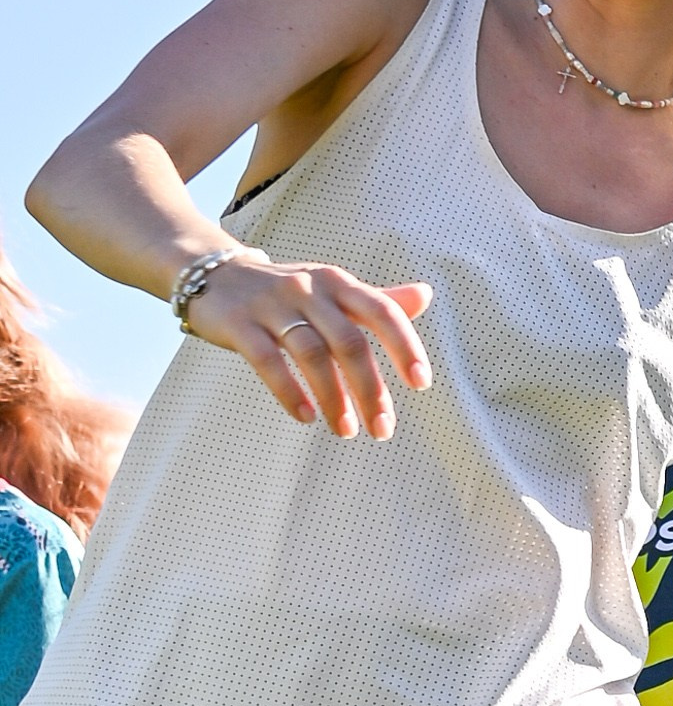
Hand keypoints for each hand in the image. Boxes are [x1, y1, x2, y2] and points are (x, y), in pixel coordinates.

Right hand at [185, 252, 430, 439]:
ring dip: (333, 398)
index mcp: (337, 283)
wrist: (214, 274)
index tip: (421, 384)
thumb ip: (377, 301)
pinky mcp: (239, 324)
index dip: (405, 346)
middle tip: (382, 429)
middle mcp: (309, 289)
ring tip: (346, 431)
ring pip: (311, 354)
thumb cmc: (287, 293)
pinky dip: (289, 391)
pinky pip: (267, 361)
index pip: (382, 311)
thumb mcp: (332, 291)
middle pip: (349, 342)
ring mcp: (272, 305)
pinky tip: (306, 416)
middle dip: (370, 390)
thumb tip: (425, 295)